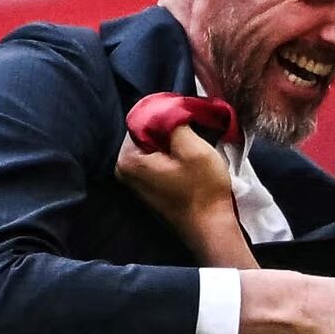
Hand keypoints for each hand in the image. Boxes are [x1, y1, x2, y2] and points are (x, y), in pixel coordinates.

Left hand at [113, 121, 249, 259]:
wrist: (210, 226)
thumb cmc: (202, 189)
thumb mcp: (192, 147)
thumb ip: (174, 121)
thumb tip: (168, 107)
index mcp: (128, 159)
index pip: (141, 118)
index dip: (165, 112)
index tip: (187, 115)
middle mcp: (124, 171)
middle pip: (146, 132)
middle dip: (169, 127)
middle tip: (194, 126)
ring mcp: (135, 182)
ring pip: (153, 146)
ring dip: (173, 140)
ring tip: (194, 141)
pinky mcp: (148, 188)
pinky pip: (156, 160)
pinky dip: (171, 155)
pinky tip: (189, 157)